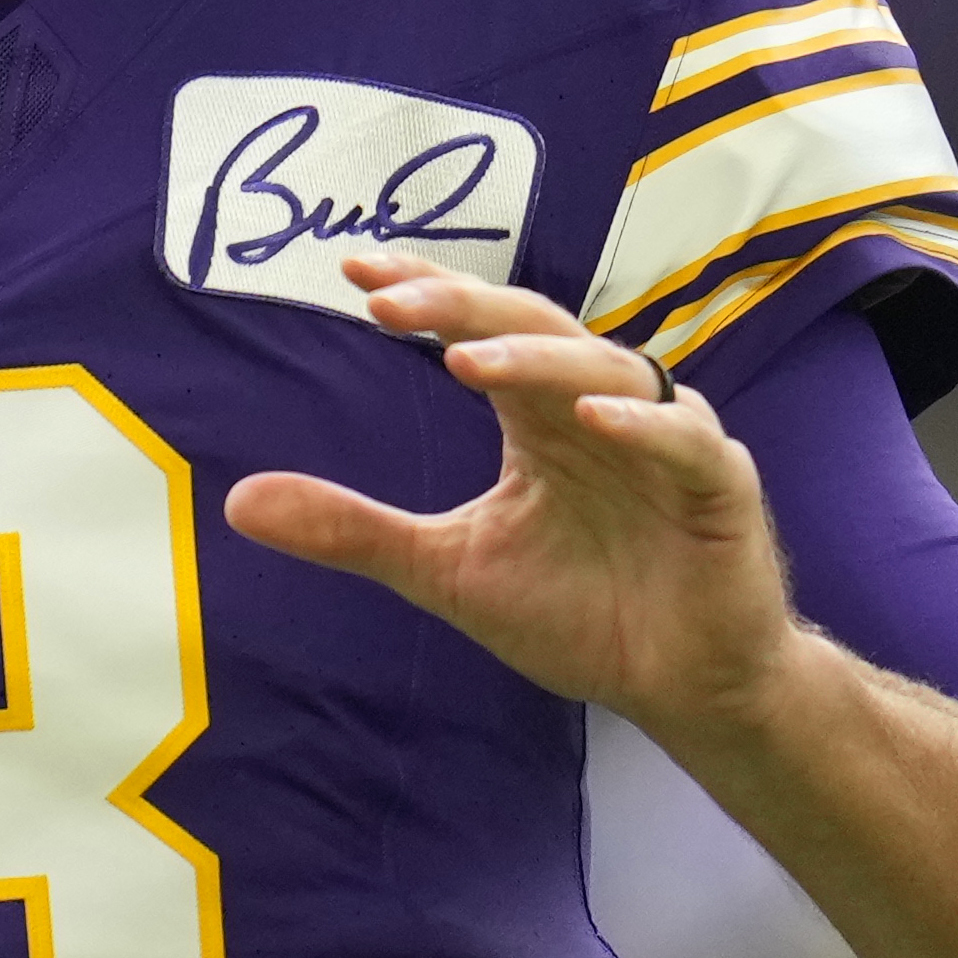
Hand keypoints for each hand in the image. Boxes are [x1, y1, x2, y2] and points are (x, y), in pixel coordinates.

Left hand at [225, 248, 792, 738]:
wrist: (680, 685)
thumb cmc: (580, 614)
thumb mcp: (447, 572)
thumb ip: (354, 530)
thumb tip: (237, 501)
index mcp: (539, 416)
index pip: (479, 330)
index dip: (426, 294)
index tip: (354, 272)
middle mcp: (601, 408)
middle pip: (534, 329)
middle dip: (462, 307)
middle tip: (389, 300)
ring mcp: (666, 441)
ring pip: (603, 371)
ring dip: (535, 361)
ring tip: (464, 359)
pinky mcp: (720, 486)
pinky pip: (683, 440)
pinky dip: (640, 426)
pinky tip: (589, 420)